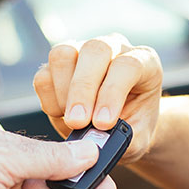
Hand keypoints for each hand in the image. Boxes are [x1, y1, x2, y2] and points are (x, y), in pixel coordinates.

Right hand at [33, 33, 163, 161]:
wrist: (121, 127)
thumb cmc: (135, 128)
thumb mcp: (138, 138)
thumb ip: (124, 139)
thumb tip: (97, 140)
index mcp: (144, 62)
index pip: (127, 65)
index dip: (112, 93)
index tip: (102, 123)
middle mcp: (114, 48)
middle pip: (94, 51)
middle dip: (83, 90)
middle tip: (78, 123)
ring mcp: (83, 51)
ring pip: (63, 54)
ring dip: (63, 92)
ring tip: (73, 121)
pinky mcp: (58, 65)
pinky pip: (44, 74)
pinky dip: (49, 99)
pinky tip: (62, 116)